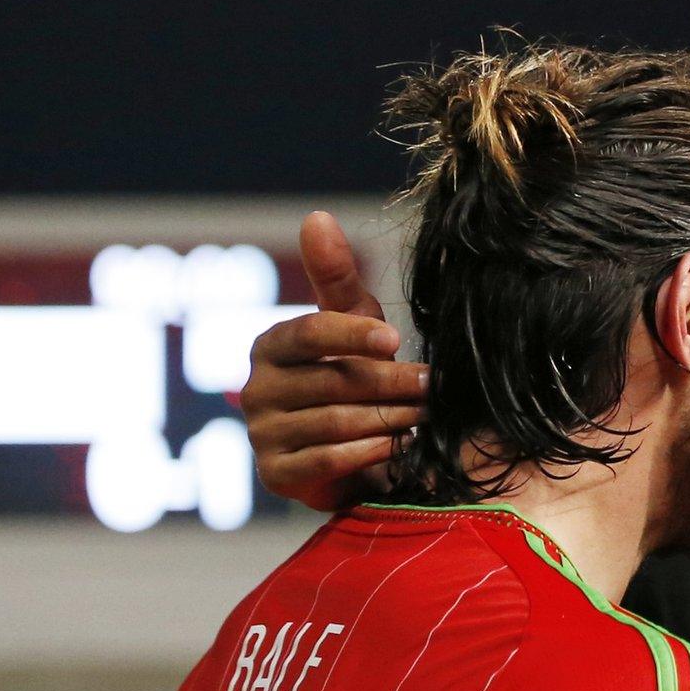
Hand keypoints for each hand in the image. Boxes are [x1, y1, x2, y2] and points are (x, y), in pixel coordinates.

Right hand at [242, 212, 425, 510]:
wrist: (351, 452)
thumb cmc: (353, 375)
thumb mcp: (351, 324)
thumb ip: (335, 276)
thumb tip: (316, 216)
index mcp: (271, 346)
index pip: (307, 333)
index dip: (351, 334)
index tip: (394, 339)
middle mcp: (256, 389)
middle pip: (331, 382)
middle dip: (390, 383)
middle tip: (433, 385)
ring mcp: (262, 434)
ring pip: (335, 423)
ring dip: (389, 418)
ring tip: (426, 415)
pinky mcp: (277, 474)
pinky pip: (329, 461)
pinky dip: (371, 453)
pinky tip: (403, 447)